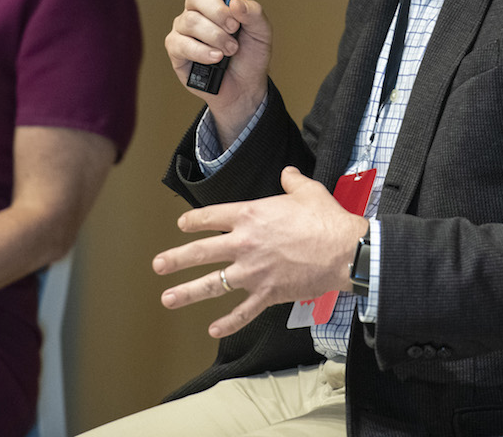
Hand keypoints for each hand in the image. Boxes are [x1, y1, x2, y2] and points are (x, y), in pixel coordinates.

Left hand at [153, 167, 367, 337]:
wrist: (344, 251)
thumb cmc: (326, 219)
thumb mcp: (308, 191)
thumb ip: (292, 181)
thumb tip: (288, 173)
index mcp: (250, 215)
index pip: (211, 216)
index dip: (193, 221)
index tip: (182, 226)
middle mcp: (244, 243)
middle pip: (201, 251)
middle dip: (176, 259)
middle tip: (158, 265)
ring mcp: (253, 271)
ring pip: (213, 284)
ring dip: (187, 292)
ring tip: (168, 298)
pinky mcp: (267, 294)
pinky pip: (243, 312)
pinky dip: (228, 322)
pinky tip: (214, 329)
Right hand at [165, 0, 274, 143]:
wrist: (245, 88)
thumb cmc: (251, 56)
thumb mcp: (262, 33)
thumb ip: (254, 13)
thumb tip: (236, 2)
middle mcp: (198, 9)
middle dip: (218, 12)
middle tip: (235, 29)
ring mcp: (184, 28)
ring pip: (190, 20)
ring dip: (215, 36)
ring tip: (230, 50)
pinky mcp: (176, 49)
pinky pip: (181, 43)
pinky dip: (203, 51)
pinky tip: (216, 58)